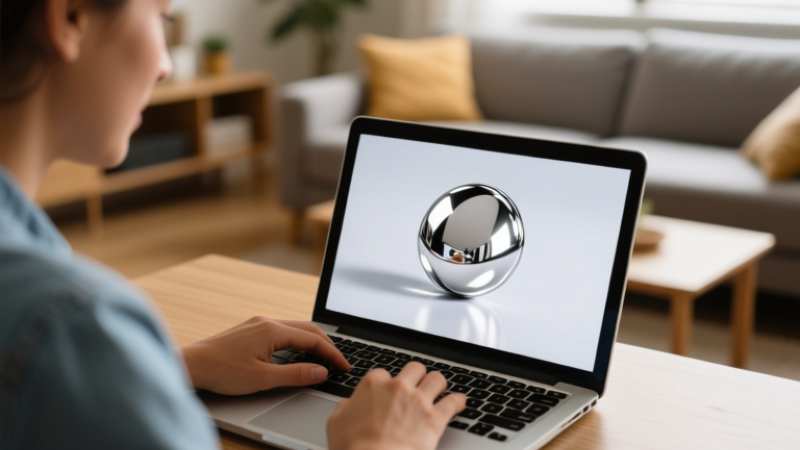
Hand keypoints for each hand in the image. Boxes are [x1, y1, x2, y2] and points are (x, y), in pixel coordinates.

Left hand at [181, 316, 349, 394]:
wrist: (192, 365)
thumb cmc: (222, 371)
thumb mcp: (262, 378)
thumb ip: (295, 374)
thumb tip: (321, 372)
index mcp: (273, 330)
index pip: (313, 339)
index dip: (332, 354)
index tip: (344, 366)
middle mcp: (267, 321)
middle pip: (307, 329)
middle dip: (327, 344)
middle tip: (340, 362)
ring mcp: (258, 323)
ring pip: (295, 328)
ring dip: (312, 341)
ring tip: (324, 358)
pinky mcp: (251, 329)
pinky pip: (283, 331)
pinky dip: (298, 341)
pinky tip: (298, 353)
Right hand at [327, 362, 465, 449]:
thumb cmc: (354, 448)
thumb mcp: (336, 423)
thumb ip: (345, 407)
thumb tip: (348, 405)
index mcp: (373, 384)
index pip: (383, 373)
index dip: (386, 383)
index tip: (387, 391)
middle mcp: (398, 387)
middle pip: (415, 368)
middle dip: (416, 376)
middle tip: (416, 385)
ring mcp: (419, 400)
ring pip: (437, 378)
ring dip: (438, 384)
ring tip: (439, 390)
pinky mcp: (435, 417)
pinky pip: (454, 402)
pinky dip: (458, 401)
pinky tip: (459, 402)